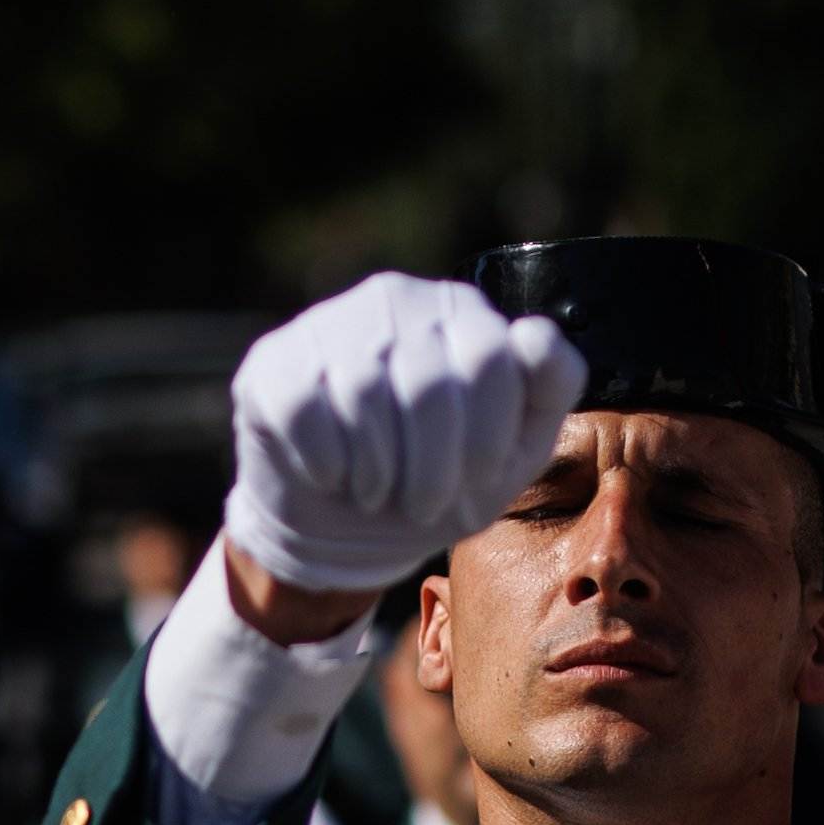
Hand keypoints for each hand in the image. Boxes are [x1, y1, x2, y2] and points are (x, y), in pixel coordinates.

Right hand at [220, 273, 584, 599]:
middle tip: (425, 506)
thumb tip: (532, 336)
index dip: (488, 439)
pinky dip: (327, 464)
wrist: (343, 525)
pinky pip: (305, 411)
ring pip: (364, 396)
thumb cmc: (437, 483)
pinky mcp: (276, 362)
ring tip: (378, 494)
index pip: (492, 360)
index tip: (477, 481)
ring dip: (379, 473)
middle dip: (433, 470)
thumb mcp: (512, 449)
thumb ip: (547, 388)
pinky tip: (332, 476)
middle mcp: (400, 300)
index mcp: (465, 315)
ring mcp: (332, 322)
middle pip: (429, 387)